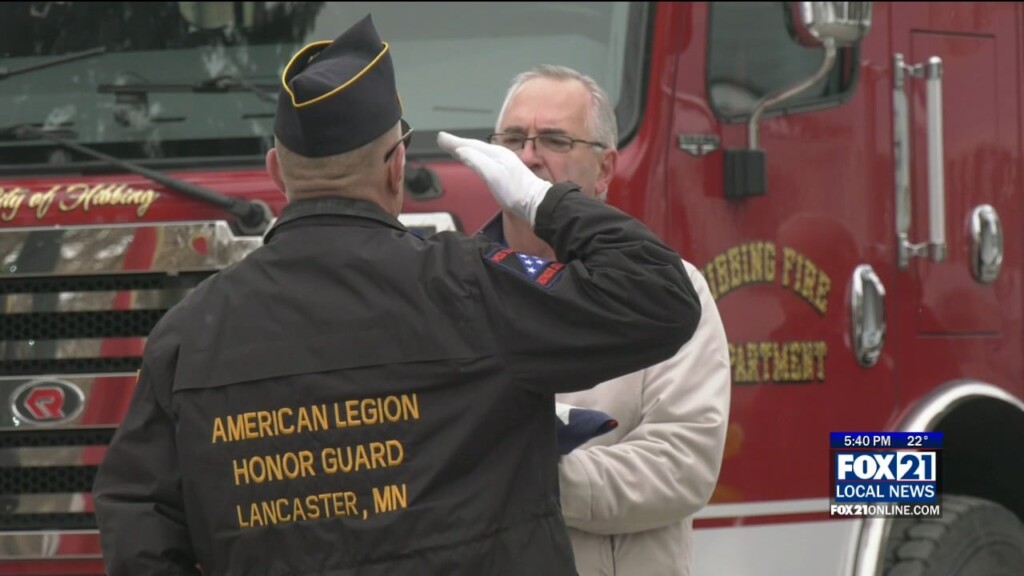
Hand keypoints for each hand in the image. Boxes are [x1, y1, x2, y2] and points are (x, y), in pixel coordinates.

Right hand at [437, 131, 551, 225]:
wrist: (536, 203)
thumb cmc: (514, 191)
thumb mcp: (492, 174)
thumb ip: (476, 160)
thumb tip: (461, 150)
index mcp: (495, 153)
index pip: (470, 145)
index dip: (454, 142)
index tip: (440, 138)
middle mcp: (499, 155)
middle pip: (475, 146)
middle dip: (458, 143)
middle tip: (443, 141)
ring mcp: (504, 164)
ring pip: (480, 152)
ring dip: (466, 149)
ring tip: (456, 148)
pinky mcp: (506, 173)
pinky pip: (485, 160)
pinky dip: (475, 158)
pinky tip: (476, 162)